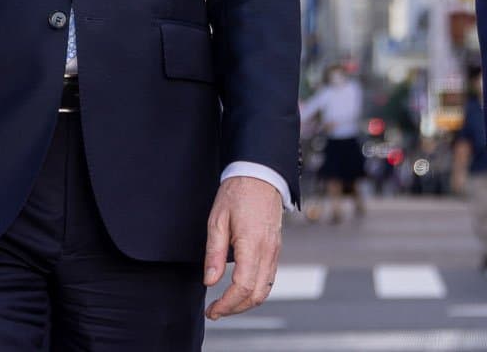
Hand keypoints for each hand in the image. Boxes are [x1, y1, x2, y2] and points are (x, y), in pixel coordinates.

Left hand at [204, 176, 283, 318]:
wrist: (260, 175)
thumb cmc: (237, 193)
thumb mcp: (217, 220)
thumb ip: (214, 253)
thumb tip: (210, 281)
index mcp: (253, 245)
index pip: (243, 288)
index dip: (226, 305)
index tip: (212, 310)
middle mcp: (268, 251)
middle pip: (257, 295)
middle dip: (235, 309)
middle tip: (215, 311)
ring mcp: (275, 251)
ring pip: (265, 290)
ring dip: (245, 302)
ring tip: (225, 303)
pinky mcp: (276, 249)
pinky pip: (269, 278)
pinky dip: (255, 290)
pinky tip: (239, 288)